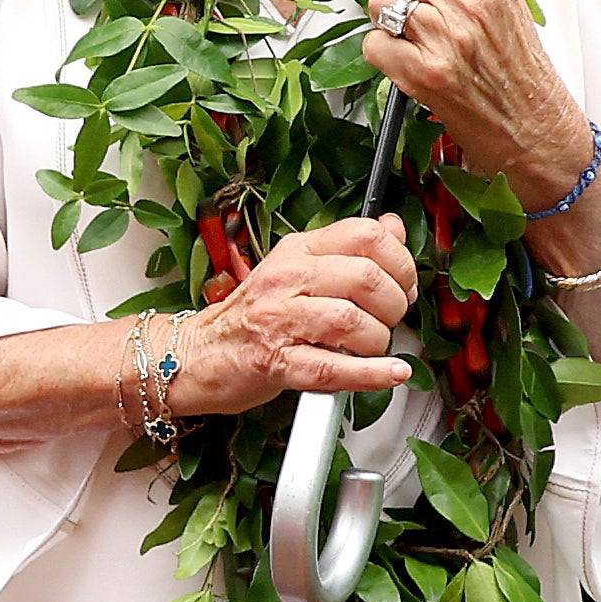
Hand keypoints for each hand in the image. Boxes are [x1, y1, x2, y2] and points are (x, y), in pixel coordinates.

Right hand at [163, 213, 415, 418]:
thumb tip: (393, 227)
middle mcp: (287, 279)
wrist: (197, 355)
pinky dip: (371, 374)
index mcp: (297, 251)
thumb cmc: (252, 317)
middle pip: (367, 278)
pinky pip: (334, 368)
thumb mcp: (297, 268)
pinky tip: (390, 373)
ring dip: (378, 341)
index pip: (365, 235)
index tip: (403, 284)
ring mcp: (278, 320)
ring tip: (371, 349)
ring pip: (353, 322)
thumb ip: (346, 249)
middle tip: (389, 320)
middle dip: (394, 306)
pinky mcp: (276, 363)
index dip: (400, 261)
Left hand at [361, 0, 585, 203]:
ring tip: (422, 39)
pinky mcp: (424, 75)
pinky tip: (413, 63)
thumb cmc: (516, 56)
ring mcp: (446, 38)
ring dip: (389, 24)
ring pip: (378, 3)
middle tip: (425, 14)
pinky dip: (385, 56)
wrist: (533, 125)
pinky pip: (373, 44)